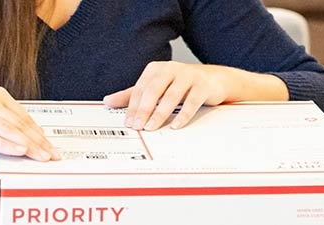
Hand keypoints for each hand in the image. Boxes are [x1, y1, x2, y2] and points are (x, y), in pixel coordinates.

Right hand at [0, 86, 57, 160]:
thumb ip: (6, 127)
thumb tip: (32, 142)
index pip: (24, 117)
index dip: (40, 134)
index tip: (52, 148)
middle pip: (18, 124)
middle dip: (38, 142)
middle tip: (52, 155)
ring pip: (7, 130)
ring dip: (27, 145)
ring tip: (41, 156)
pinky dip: (5, 145)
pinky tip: (19, 152)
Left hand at [103, 61, 287, 130]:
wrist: (216, 80)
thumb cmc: (182, 85)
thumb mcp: (156, 88)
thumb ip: (133, 95)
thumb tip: (108, 101)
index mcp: (156, 69)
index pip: (141, 88)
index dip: (133, 106)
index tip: (128, 122)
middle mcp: (172, 69)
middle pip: (154, 90)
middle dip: (144, 109)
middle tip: (137, 126)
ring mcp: (189, 76)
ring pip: (172, 96)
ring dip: (161, 113)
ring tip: (152, 127)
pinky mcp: (204, 86)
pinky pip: (192, 101)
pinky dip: (183, 114)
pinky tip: (175, 125)